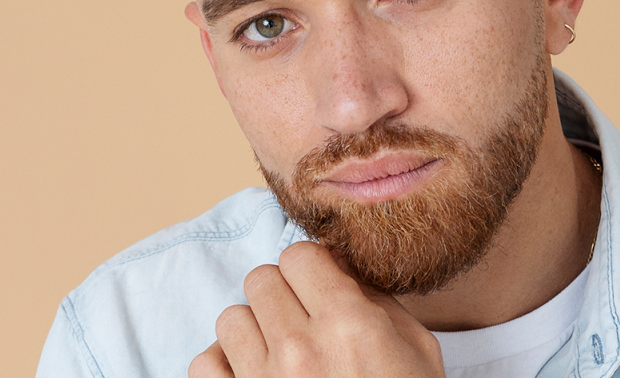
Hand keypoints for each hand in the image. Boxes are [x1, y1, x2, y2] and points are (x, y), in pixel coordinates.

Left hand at [188, 241, 445, 377]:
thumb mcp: (415, 348)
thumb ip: (376, 298)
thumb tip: (336, 263)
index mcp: (347, 324)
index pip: (298, 255)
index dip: (311, 266)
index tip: (320, 283)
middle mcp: (300, 350)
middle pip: (260, 279)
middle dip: (282, 291)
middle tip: (301, 316)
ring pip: (231, 317)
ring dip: (253, 327)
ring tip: (278, 350)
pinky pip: (204, 364)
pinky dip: (224, 364)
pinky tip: (252, 373)